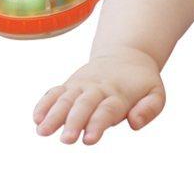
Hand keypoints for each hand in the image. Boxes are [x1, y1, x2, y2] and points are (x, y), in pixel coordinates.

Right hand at [33, 47, 165, 144]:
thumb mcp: (156, 93)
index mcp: (120, 94)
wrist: (127, 55)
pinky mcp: (71, 84)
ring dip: (54, 114)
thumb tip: (134, 123)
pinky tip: (37, 119)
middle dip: (74, 121)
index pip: (108, 109)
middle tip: (66, 140)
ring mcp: (82, 85)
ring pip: (66, 98)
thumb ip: (150, 108)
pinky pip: (55, 92)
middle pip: (84, 104)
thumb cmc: (142, 82)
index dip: (98, 123)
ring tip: (42, 131)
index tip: (89, 139)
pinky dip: (45, 104)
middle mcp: (99, 89)